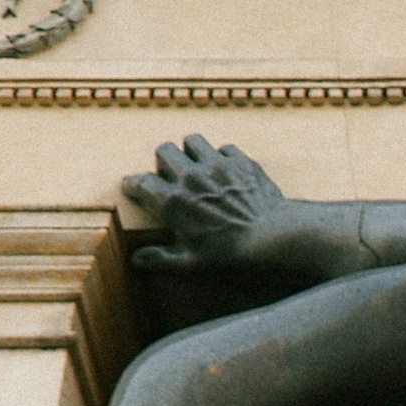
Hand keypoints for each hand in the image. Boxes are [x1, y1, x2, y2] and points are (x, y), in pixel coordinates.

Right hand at [123, 134, 288, 276]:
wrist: (272, 238)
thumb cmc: (230, 256)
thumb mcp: (192, 264)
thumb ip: (162, 259)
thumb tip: (137, 260)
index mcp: (173, 201)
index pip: (141, 182)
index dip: (133, 184)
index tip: (132, 186)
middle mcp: (191, 176)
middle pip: (164, 150)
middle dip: (164, 161)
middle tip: (171, 175)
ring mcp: (217, 165)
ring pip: (193, 141)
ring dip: (191, 151)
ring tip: (196, 165)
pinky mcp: (241, 161)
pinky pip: (225, 148)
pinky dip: (223, 157)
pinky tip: (227, 171)